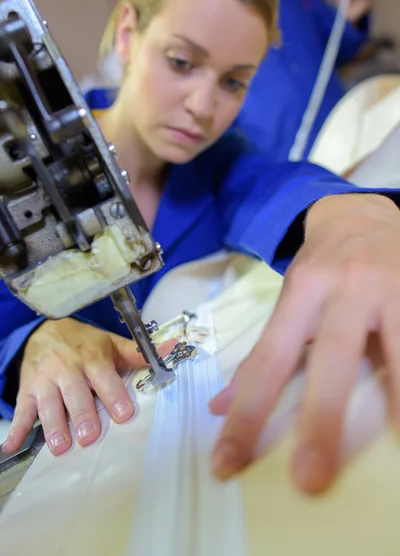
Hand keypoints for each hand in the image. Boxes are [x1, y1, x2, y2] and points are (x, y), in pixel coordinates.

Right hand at [2, 318, 174, 455]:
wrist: (45, 331)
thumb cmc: (84, 343)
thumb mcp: (111, 344)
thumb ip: (140, 353)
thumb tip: (174, 348)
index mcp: (92, 358)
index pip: (104, 376)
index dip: (114, 395)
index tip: (124, 414)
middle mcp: (68, 369)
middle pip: (75, 392)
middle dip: (82, 414)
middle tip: (90, 437)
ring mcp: (45, 380)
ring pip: (48, 403)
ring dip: (53, 424)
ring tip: (61, 446)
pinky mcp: (27, 390)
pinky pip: (21, 409)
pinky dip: (16, 428)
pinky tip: (12, 445)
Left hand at [210, 194, 399, 493]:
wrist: (363, 214)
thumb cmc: (324, 267)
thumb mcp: (289, 300)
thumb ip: (264, 353)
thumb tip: (221, 407)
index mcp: (303, 291)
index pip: (270, 360)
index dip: (247, 414)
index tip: (228, 462)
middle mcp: (347, 287)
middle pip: (333, 359)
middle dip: (321, 420)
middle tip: (307, 480)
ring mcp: (392, 288)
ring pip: (396, 352)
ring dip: (397, 403)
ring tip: (396, 453)